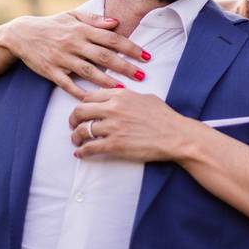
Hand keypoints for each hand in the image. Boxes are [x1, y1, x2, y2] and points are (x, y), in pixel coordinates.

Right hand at [0, 10, 148, 96]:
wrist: (21, 35)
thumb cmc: (52, 25)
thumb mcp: (72, 16)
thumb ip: (95, 20)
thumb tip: (116, 23)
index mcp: (82, 30)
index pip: (112, 39)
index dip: (131, 47)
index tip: (147, 56)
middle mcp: (74, 43)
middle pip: (104, 56)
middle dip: (125, 66)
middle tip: (142, 75)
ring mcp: (62, 58)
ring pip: (89, 72)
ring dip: (107, 81)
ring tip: (124, 89)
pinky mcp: (51, 71)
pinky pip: (68, 84)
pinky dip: (80, 92)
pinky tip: (94, 99)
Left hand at [69, 88, 197, 160]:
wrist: (175, 135)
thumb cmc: (164, 117)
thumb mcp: (145, 97)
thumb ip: (127, 96)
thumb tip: (117, 97)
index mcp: (120, 95)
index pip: (90, 96)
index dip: (82, 104)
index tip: (81, 111)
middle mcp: (113, 109)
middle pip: (80, 111)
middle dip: (73, 119)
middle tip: (73, 125)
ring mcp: (112, 127)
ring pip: (82, 130)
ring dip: (76, 137)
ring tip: (77, 140)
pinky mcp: (115, 145)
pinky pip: (90, 148)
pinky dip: (82, 152)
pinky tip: (80, 153)